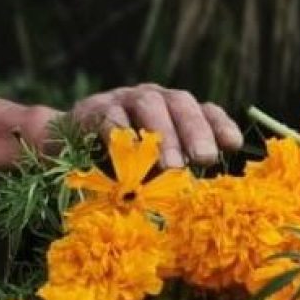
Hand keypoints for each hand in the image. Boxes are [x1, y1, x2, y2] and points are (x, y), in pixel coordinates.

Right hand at [68, 84, 242, 167]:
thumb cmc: (123, 165)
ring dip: (163, 135)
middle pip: (180, 103)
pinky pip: (109, 115)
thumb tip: (200, 200)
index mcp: (177, 112)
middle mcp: (155, 99)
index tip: (233, 145)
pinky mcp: (93, 108)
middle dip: (195, 130)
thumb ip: (177, 176)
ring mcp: (123, 99)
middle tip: (205, 158)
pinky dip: (121, 133)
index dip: (220, 125)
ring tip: (173, 166)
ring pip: (148, 104)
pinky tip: (131, 155)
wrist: (66, 149)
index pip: (206, 111)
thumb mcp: (155, 171)